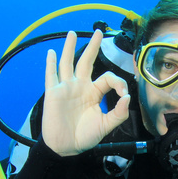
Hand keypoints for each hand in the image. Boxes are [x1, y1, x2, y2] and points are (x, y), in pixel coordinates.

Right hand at [42, 30, 130, 155]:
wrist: (66, 147)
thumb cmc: (85, 137)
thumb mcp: (106, 126)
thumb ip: (119, 113)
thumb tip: (127, 97)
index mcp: (94, 93)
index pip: (107, 78)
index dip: (118, 82)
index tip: (123, 93)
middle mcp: (80, 86)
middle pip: (87, 61)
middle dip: (93, 46)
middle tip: (99, 31)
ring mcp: (66, 88)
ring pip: (68, 63)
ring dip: (70, 48)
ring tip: (73, 33)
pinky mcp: (54, 93)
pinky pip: (51, 75)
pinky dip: (50, 64)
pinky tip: (50, 52)